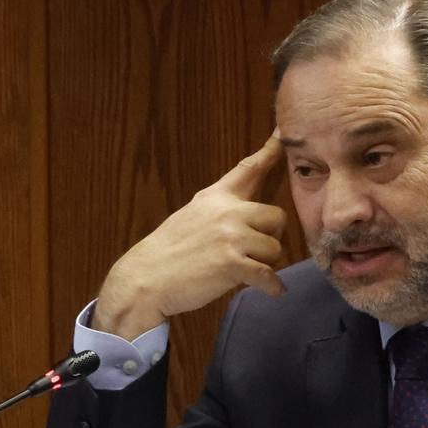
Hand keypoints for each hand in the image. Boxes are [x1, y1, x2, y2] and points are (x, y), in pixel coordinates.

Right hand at [92, 131, 287, 339]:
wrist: (145, 278)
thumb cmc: (169, 252)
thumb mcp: (192, 215)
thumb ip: (220, 209)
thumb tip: (247, 214)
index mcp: (216, 197)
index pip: (247, 169)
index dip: (269, 152)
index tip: (281, 137)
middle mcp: (227, 211)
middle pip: (277, 217)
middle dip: (271, 236)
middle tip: (254, 251)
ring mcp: (231, 237)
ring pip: (276, 249)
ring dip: (267, 263)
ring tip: (246, 270)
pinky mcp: (233, 264)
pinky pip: (269, 275)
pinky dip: (272, 286)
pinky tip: (271, 290)